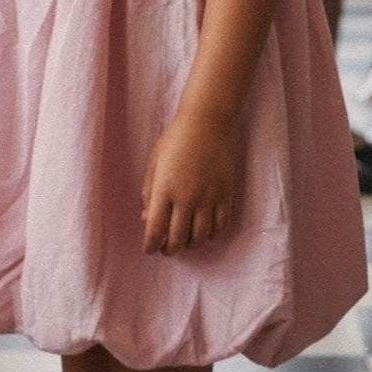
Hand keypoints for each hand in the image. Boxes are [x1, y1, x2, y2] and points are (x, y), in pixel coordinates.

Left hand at [141, 110, 234, 255]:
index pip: (155, 230)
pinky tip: (205, 231)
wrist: (207, 122)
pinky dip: (211, 235)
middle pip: (177, 239)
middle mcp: (186, 198)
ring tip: (185, 240)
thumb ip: (148, 192)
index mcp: (164, 189)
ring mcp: (208, 198)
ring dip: (190, 244)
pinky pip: (220, 227)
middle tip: (166, 249)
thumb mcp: (154, 163)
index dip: (151, 245)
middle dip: (169, 250)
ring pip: (199, 237)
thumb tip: (146, 220)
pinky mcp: (225, 195)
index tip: (150, 249)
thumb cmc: (175, 139)